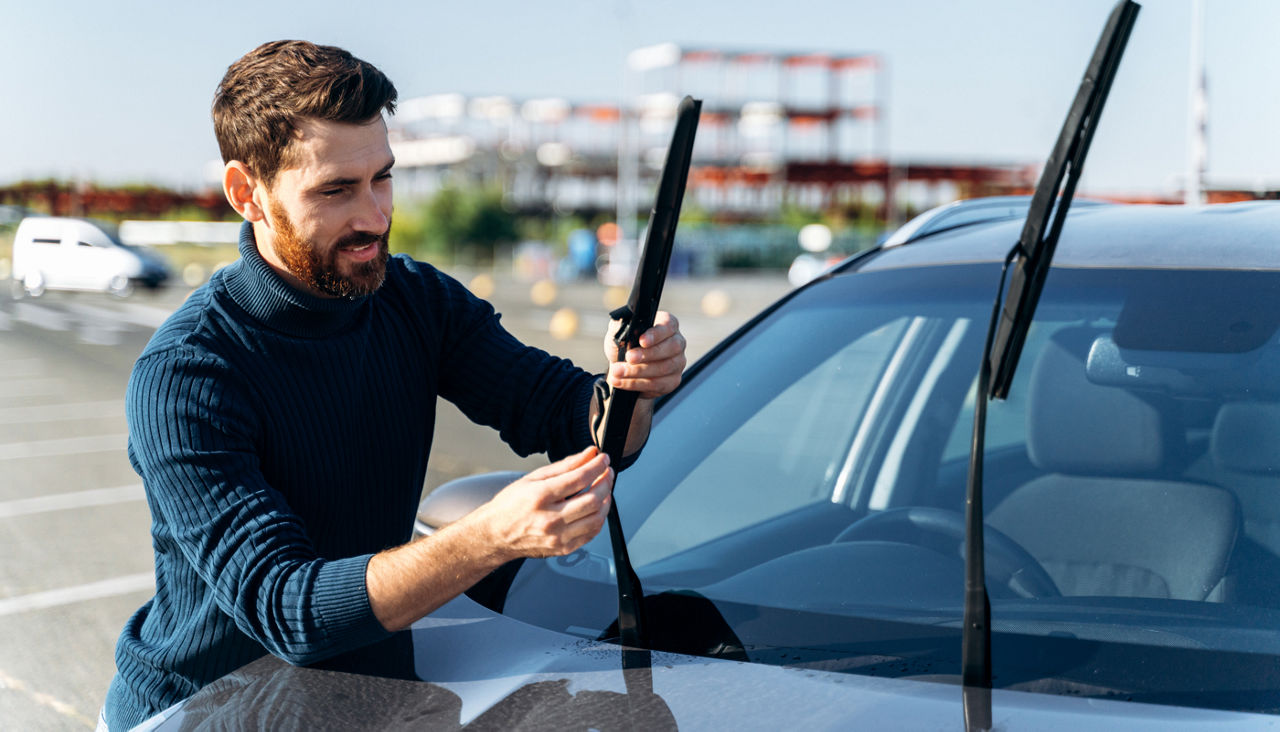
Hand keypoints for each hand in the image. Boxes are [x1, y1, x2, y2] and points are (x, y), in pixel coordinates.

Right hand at [473, 446, 612, 559]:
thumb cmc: (510, 506)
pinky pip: (591, 533)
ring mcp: (557, 537)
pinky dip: (599, 518)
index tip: (604, 460)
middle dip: (606, 482)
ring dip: (606, 501)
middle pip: (592, 499)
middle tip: (607, 473)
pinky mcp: (562, 548)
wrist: (495, 534)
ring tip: (603, 489)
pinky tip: (595, 508)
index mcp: (540, 497)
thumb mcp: (533, 478)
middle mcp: (550, 519)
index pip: (579, 478)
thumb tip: (589, 454)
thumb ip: (565, 466)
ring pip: (596, 518)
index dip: (597, 466)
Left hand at [604, 311, 686, 399]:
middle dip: (647, 354)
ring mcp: (678, 363)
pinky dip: (637, 383)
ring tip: (618, 371)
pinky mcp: (673, 381)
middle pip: (671, 347)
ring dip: (638, 371)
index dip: (656, 333)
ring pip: (664, 368)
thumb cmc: (624, 346)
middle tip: (629, 358)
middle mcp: (677, 342)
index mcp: (667, 325)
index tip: (642, 341)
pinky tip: (622, 381)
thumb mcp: (618, 332)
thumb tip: (622, 322)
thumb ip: (620, 325)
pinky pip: (657, 384)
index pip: (669, 325)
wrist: (621, 369)